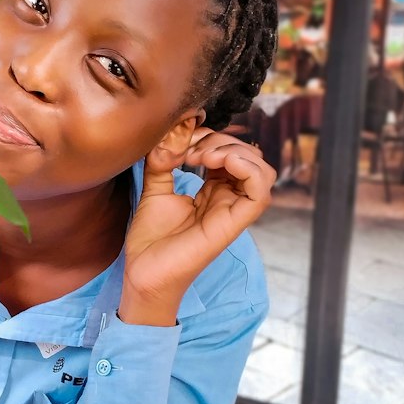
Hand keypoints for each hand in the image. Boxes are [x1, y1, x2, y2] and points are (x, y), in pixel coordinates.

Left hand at [120, 128, 274, 325]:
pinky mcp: (233, 225)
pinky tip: (216, 162)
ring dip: (234, 151)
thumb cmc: (150, 240)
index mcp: (213, 190)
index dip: (209, 135)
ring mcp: (233, 212)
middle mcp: (228, 199)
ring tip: (201, 156)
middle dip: (219, 139)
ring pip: (261, 169)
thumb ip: (164, 160)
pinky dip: (246, 169)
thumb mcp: (154, 188)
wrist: (143, 273)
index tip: (179, 139)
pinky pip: (260, 193)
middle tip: (188, 148)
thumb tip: (174, 130)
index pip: (229, 151)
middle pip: (247, 155)